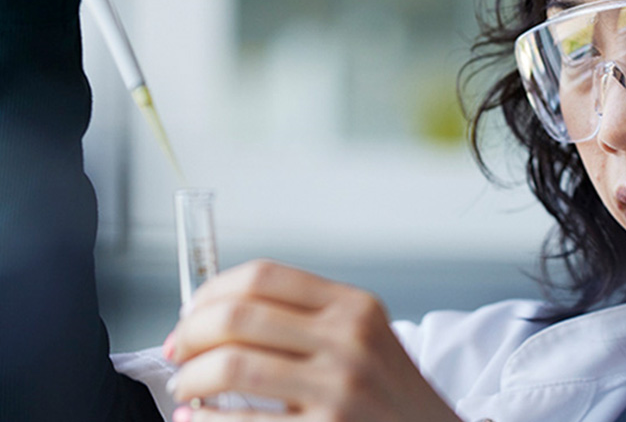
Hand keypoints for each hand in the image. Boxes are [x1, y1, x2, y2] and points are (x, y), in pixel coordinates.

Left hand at [166, 259, 461, 421]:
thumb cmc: (388, 393)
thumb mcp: (365, 337)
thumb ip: (307, 318)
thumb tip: (216, 314)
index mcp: (354, 307)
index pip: (263, 277)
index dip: (211, 292)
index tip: (192, 312)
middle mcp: (349, 342)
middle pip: (237, 318)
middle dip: (190, 336)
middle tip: (179, 352)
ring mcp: (339, 389)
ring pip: (231, 369)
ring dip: (190, 380)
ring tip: (186, 388)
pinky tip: (197, 421)